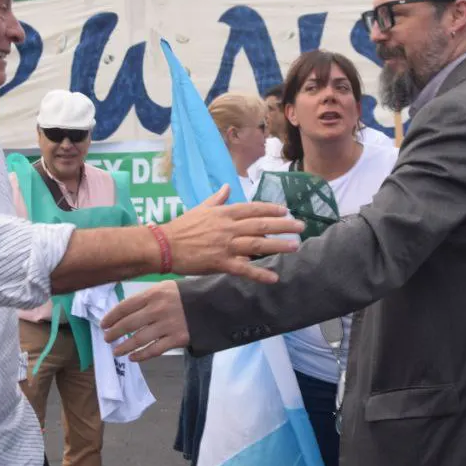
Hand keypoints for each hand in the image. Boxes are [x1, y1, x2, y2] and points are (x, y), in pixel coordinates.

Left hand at [102, 281, 188, 360]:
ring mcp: (168, 325)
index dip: (111, 317)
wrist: (211, 304)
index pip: (126, 306)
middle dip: (114, 333)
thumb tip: (123, 313)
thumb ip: (146, 298)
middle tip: (107, 338)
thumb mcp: (165, 288)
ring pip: (139, 339)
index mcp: (154, 294)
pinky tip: (133, 357)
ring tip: (116, 351)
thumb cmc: (184, 295)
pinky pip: (154, 350)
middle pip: (129, 324)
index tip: (103, 324)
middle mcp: (159, 309)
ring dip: (124, 347)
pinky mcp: (177, 338)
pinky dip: (141, 355)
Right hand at [159, 185, 302, 283]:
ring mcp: (226, 245)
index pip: (252, 209)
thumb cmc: (181, 226)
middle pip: (261, 225)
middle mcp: (228, 227)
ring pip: (257, 244)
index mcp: (224, 213)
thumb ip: (217, 199)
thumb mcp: (200, 208)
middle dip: (283, 226)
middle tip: (301, 227)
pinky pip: (244, 269)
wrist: (164, 246)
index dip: (270, 209)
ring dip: (278, 245)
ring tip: (295, 246)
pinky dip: (260, 274)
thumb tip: (227, 187)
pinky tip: (274, 277)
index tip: (285, 210)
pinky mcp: (221, 262)